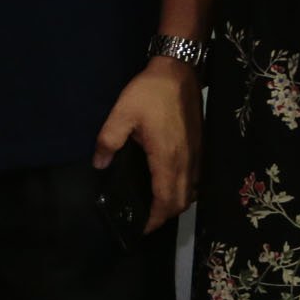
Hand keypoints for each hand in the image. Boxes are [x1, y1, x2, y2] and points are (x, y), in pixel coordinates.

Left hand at [95, 56, 200, 230]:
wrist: (178, 70)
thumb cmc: (150, 92)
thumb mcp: (122, 113)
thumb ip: (108, 140)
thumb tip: (99, 164)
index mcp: (167, 159)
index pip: (165, 202)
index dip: (154, 220)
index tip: (141, 228)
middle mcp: (186, 162)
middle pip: (182, 202)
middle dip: (165, 216)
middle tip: (145, 219)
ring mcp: (197, 155)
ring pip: (192, 192)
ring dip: (176, 203)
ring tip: (156, 205)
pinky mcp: (200, 146)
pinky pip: (196, 179)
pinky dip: (185, 189)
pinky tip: (169, 183)